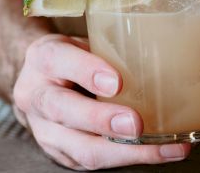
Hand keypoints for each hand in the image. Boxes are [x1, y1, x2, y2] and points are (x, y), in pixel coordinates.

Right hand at [13, 34, 189, 169]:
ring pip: (80, 148)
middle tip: (136, 124)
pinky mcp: (62, 153)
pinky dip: (129, 158)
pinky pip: (93, 162)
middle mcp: (37, 95)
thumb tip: (160, 53)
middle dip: (102, 120)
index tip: (117, 82)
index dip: (87, 71)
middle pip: (63, 110)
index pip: (58, 60)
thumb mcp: (81, 40)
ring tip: (163, 148)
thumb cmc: (71, 56)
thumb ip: (107, 47)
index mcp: (44, 57)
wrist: (38, 81)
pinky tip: (158, 152)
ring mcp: (45, 130)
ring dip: (125, 152)